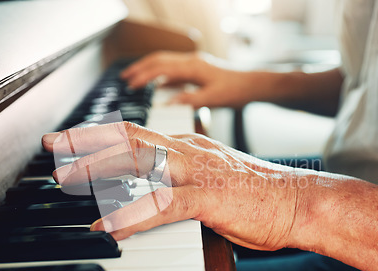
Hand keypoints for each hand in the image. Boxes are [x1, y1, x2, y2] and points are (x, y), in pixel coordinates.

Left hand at [42, 122, 300, 250]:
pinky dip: (131, 216)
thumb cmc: (255, 195)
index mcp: (188, 146)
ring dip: (99, 170)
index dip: (98, 134)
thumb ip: (178, 179)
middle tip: (53, 148)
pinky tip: (107, 226)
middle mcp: (188, 151)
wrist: (298, 202)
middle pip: (128, 140)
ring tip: (66, 179)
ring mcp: (197, 172)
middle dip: (86, 142)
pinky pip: (162, 205)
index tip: (70, 140)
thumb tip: (147, 191)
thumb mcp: (209, 178)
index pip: (135, 133)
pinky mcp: (208, 198)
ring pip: (138, 162)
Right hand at [121, 51, 260, 108]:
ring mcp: (194, 64)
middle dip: (140, 68)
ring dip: (148, 69)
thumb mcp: (212, 99)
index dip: (143, 75)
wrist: (252, 84)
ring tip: (135, 78)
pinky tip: (156, 84)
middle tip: (125, 78)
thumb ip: (189, 101)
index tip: (130, 84)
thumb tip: (167, 104)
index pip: (161, 68)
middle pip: (159, 60)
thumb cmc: (235, 90)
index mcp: (193, 66)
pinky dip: (161, 75)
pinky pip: (174, 69)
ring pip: (165, 62)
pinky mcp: (197, 69)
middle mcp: (191, 61)